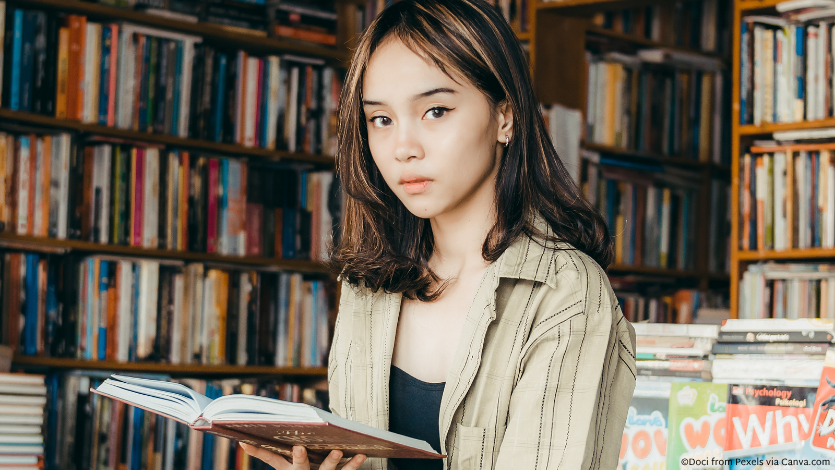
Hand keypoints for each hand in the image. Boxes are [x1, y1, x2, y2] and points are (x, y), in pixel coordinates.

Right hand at [240, 443, 366, 469]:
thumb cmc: (304, 468)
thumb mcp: (291, 461)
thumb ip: (283, 446)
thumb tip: (272, 422)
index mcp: (287, 468)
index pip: (270, 458)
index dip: (256, 451)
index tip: (244, 442)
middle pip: (299, 467)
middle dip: (299, 459)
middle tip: (299, 449)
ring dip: (331, 461)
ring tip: (337, 451)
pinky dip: (354, 464)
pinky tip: (361, 454)